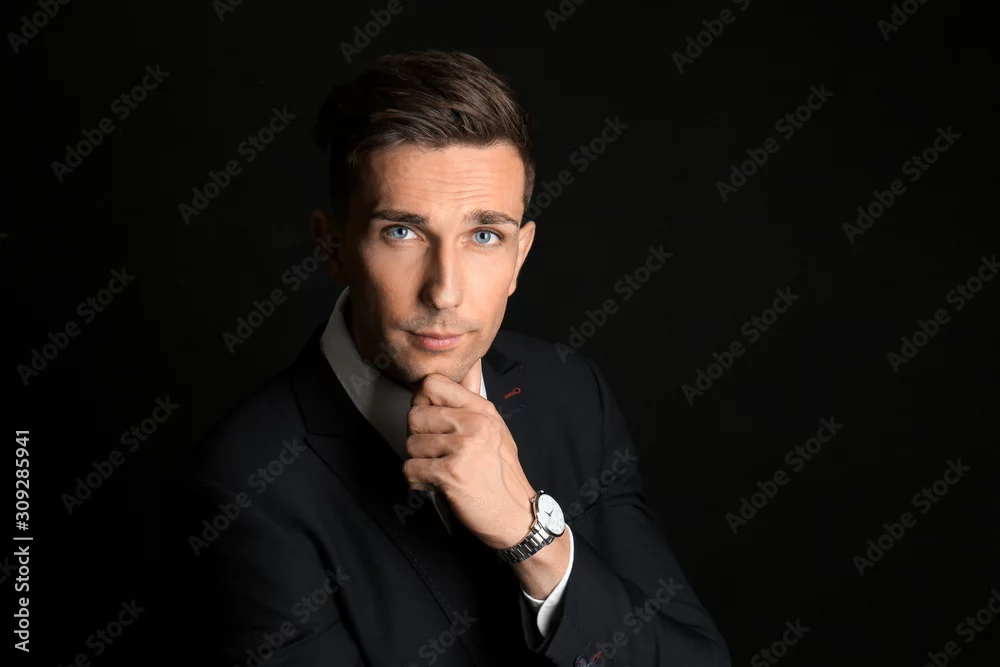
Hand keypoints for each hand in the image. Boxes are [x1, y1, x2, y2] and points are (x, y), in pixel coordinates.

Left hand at [403, 373, 536, 549]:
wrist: (516, 515)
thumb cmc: (502, 475)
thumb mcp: (494, 428)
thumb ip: (472, 401)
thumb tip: (469, 365)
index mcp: (482, 409)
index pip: (432, 384)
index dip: (422, 401)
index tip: (431, 420)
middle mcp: (475, 423)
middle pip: (415, 415)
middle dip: (418, 437)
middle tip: (436, 453)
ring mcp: (464, 447)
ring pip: (411, 443)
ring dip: (419, 462)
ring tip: (440, 470)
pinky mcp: (451, 472)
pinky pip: (411, 468)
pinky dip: (417, 481)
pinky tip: (435, 484)